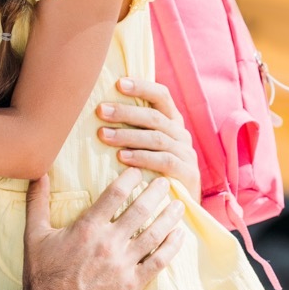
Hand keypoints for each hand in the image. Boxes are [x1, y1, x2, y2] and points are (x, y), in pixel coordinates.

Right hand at [19, 170, 185, 289]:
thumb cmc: (41, 275)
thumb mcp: (34, 235)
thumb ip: (37, 202)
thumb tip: (37, 173)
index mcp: (87, 228)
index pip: (115, 194)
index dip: (130, 178)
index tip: (138, 172)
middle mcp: (108, 243)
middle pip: (140, 209)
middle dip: (156, 192)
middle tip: (165, 182)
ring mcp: (123, 265)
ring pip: (155, 234)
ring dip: (169, 216)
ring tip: (178, 205)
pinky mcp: (132, 285)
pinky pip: (159, 262)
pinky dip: (172, 246)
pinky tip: (179, 235)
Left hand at [96, 78, 200, 198]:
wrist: (178, 205)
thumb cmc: (152, 171)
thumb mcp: (144, 146)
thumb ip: (131, 128)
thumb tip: (100, 110)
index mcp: (172, 122)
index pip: (161, 95)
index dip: (141, 87)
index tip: (118, 83)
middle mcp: (181, 134)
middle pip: (154, 116)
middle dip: (125, 112)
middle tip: (101, 111)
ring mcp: (187, 154)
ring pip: (156, 138)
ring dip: (128, 135)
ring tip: (103, 135)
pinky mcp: (188, 174)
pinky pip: (164, 161)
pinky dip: (142, 158)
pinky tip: (122, 157)